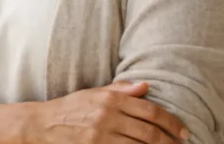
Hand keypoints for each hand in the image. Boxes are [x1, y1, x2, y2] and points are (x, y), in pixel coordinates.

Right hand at [27, 81, 188, 143]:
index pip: (150, 111)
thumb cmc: (70, 108)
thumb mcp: (94, 93)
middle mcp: (107, 117)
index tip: (182, 130)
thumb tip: (146, 86)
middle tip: (182, 143)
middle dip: (169, 140)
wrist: (40, 125)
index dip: (170, 122)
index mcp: (110, 100)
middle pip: (148, 132)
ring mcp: (100, 137)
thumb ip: (120, 90)